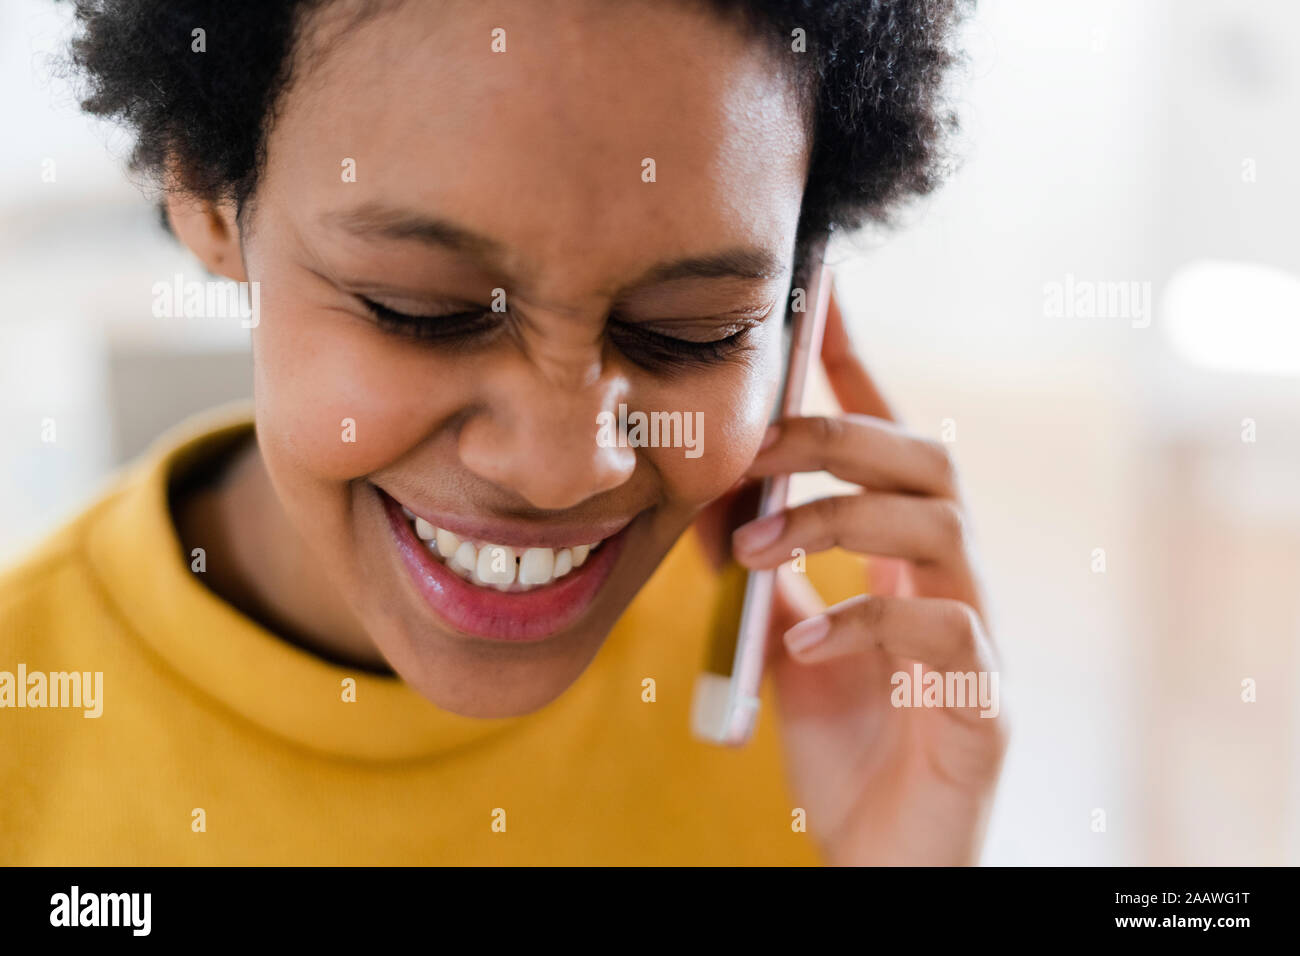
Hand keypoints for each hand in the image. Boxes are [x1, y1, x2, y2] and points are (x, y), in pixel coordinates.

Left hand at [731, 282, 1008, 865]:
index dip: (858, 362)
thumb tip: (713, 502)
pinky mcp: (985, 707)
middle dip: (835, 438)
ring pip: (941, 528)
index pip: (891, 439)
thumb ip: (767, 573)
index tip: (820, 289)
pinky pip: (946, 637)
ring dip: (835, 521)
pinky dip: (868, 625)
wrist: (880, 855)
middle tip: (751, 449)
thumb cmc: (845, 745)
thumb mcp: (786, 641)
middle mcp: (953, 582)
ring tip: (753, 549)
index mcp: (905, 560)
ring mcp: (979, 641)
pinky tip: (807, 643)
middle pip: (927, 459)